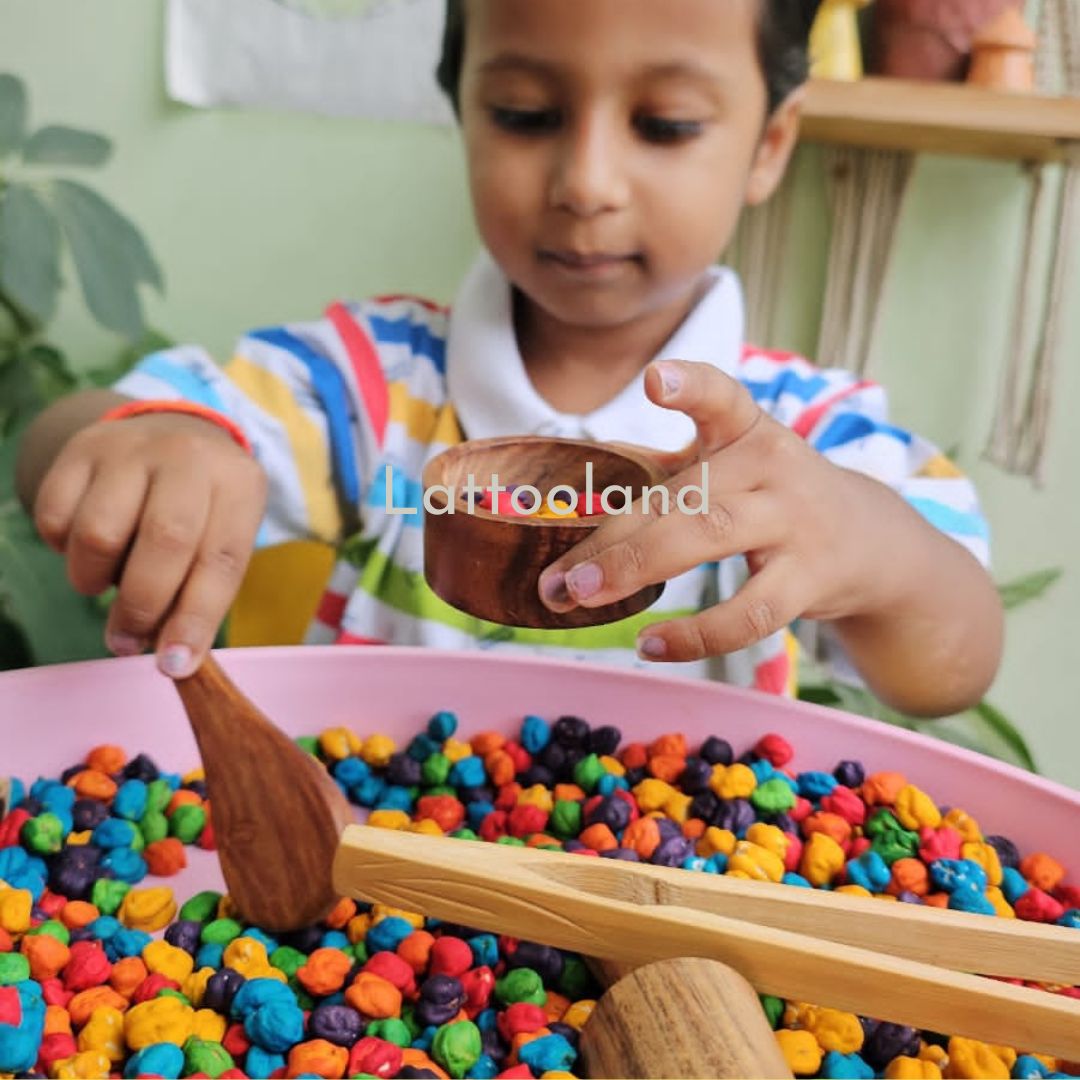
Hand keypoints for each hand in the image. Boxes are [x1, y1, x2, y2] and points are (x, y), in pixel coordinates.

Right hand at [33, 412, 266, 677]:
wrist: (167, 435)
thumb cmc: (203, 508)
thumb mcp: (223, 537)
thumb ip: (201, 591)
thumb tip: (170, 658)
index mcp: (238, 483)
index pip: (221, 559)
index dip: (197, 618)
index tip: (175, 664)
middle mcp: (188, 457)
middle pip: (164, 541)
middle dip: (144, 606)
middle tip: (130, 640)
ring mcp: (132, 448)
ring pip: (99, 534)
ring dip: (95, 579)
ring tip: (111, 580)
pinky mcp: (81, 451)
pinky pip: (56, 520)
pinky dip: (64, 550)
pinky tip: (88, 547)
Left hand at [538, 359, 918, 663]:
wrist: (870, 541)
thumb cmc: (773, 497)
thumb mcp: (732, 468)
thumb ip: (666, 469)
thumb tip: (584, 475)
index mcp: (747, 430)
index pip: (721, 396)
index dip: (690, 385)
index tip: (654, 379)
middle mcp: (772, 466)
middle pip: (682, 493)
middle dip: (612, 537)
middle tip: (558, 577)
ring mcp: (793, 521)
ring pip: (708, 539)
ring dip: (636, 569)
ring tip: (583, 598)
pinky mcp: (809, 578)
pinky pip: (749, 612)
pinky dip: (696, 634)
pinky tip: (650, 644)